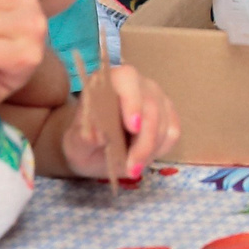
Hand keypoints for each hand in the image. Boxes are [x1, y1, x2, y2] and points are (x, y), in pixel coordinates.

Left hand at [61, 65, 180, 183]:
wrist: (92, 148)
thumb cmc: (83, 140)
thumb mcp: (76, 143)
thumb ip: (84, 137)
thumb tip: (98, 135)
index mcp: (110, 81)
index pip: (127, 80)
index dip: (132, 102)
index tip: (133, 127)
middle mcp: (137, 84)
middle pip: (151, 107)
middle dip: (144, 141)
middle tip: (131, 168)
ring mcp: (157, 97)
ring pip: (165, 123)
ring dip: (151, 150)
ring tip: (131, 168)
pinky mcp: (168, 114)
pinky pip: (173, 133)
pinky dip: (159, 150)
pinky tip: (142, 158)